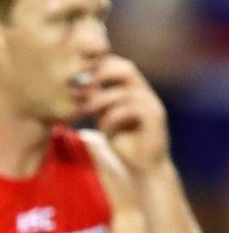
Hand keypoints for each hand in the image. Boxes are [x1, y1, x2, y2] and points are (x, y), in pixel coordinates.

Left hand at [83, 55, 168, 173]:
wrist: (144, 166)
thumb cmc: (123, 142)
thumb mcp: (104, 119)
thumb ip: (96, 103)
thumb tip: (76, 87)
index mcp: (133, 90)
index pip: (119, 66)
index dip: (99, 66)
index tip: (77, 78)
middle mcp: (145, 93)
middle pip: (127, 69)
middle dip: (102, 75)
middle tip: (82, 87)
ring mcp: (152, 104)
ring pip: (126, 91)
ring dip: (103, 100)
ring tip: (87, 110)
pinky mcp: (156, 118)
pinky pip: (133, 109)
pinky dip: (114, 115)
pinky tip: (103, 126)